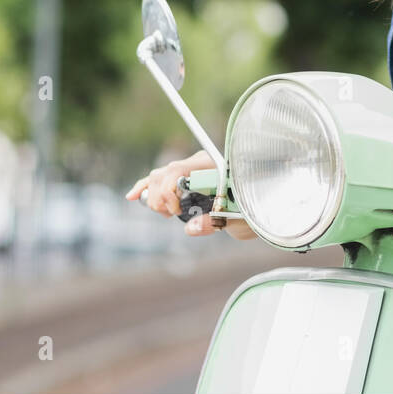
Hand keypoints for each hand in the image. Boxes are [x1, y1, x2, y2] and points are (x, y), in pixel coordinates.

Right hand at [125, 150, 256, 240]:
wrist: (261, 209)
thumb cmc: (253, 211)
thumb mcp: (237, 219)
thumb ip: (214, 222)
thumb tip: (190, 229)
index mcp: (212, 166)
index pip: (177, 170)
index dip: (168, 191)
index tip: (176, 212)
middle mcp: (199, 164)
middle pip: (164, 173)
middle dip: (160, 197)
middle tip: (172, 215)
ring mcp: (191, 171)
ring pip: (159, 176)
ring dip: (154, 196)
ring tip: (168, 213)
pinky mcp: (186, 181)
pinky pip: (160, 180)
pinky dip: (146, 187)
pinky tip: (132, 196)